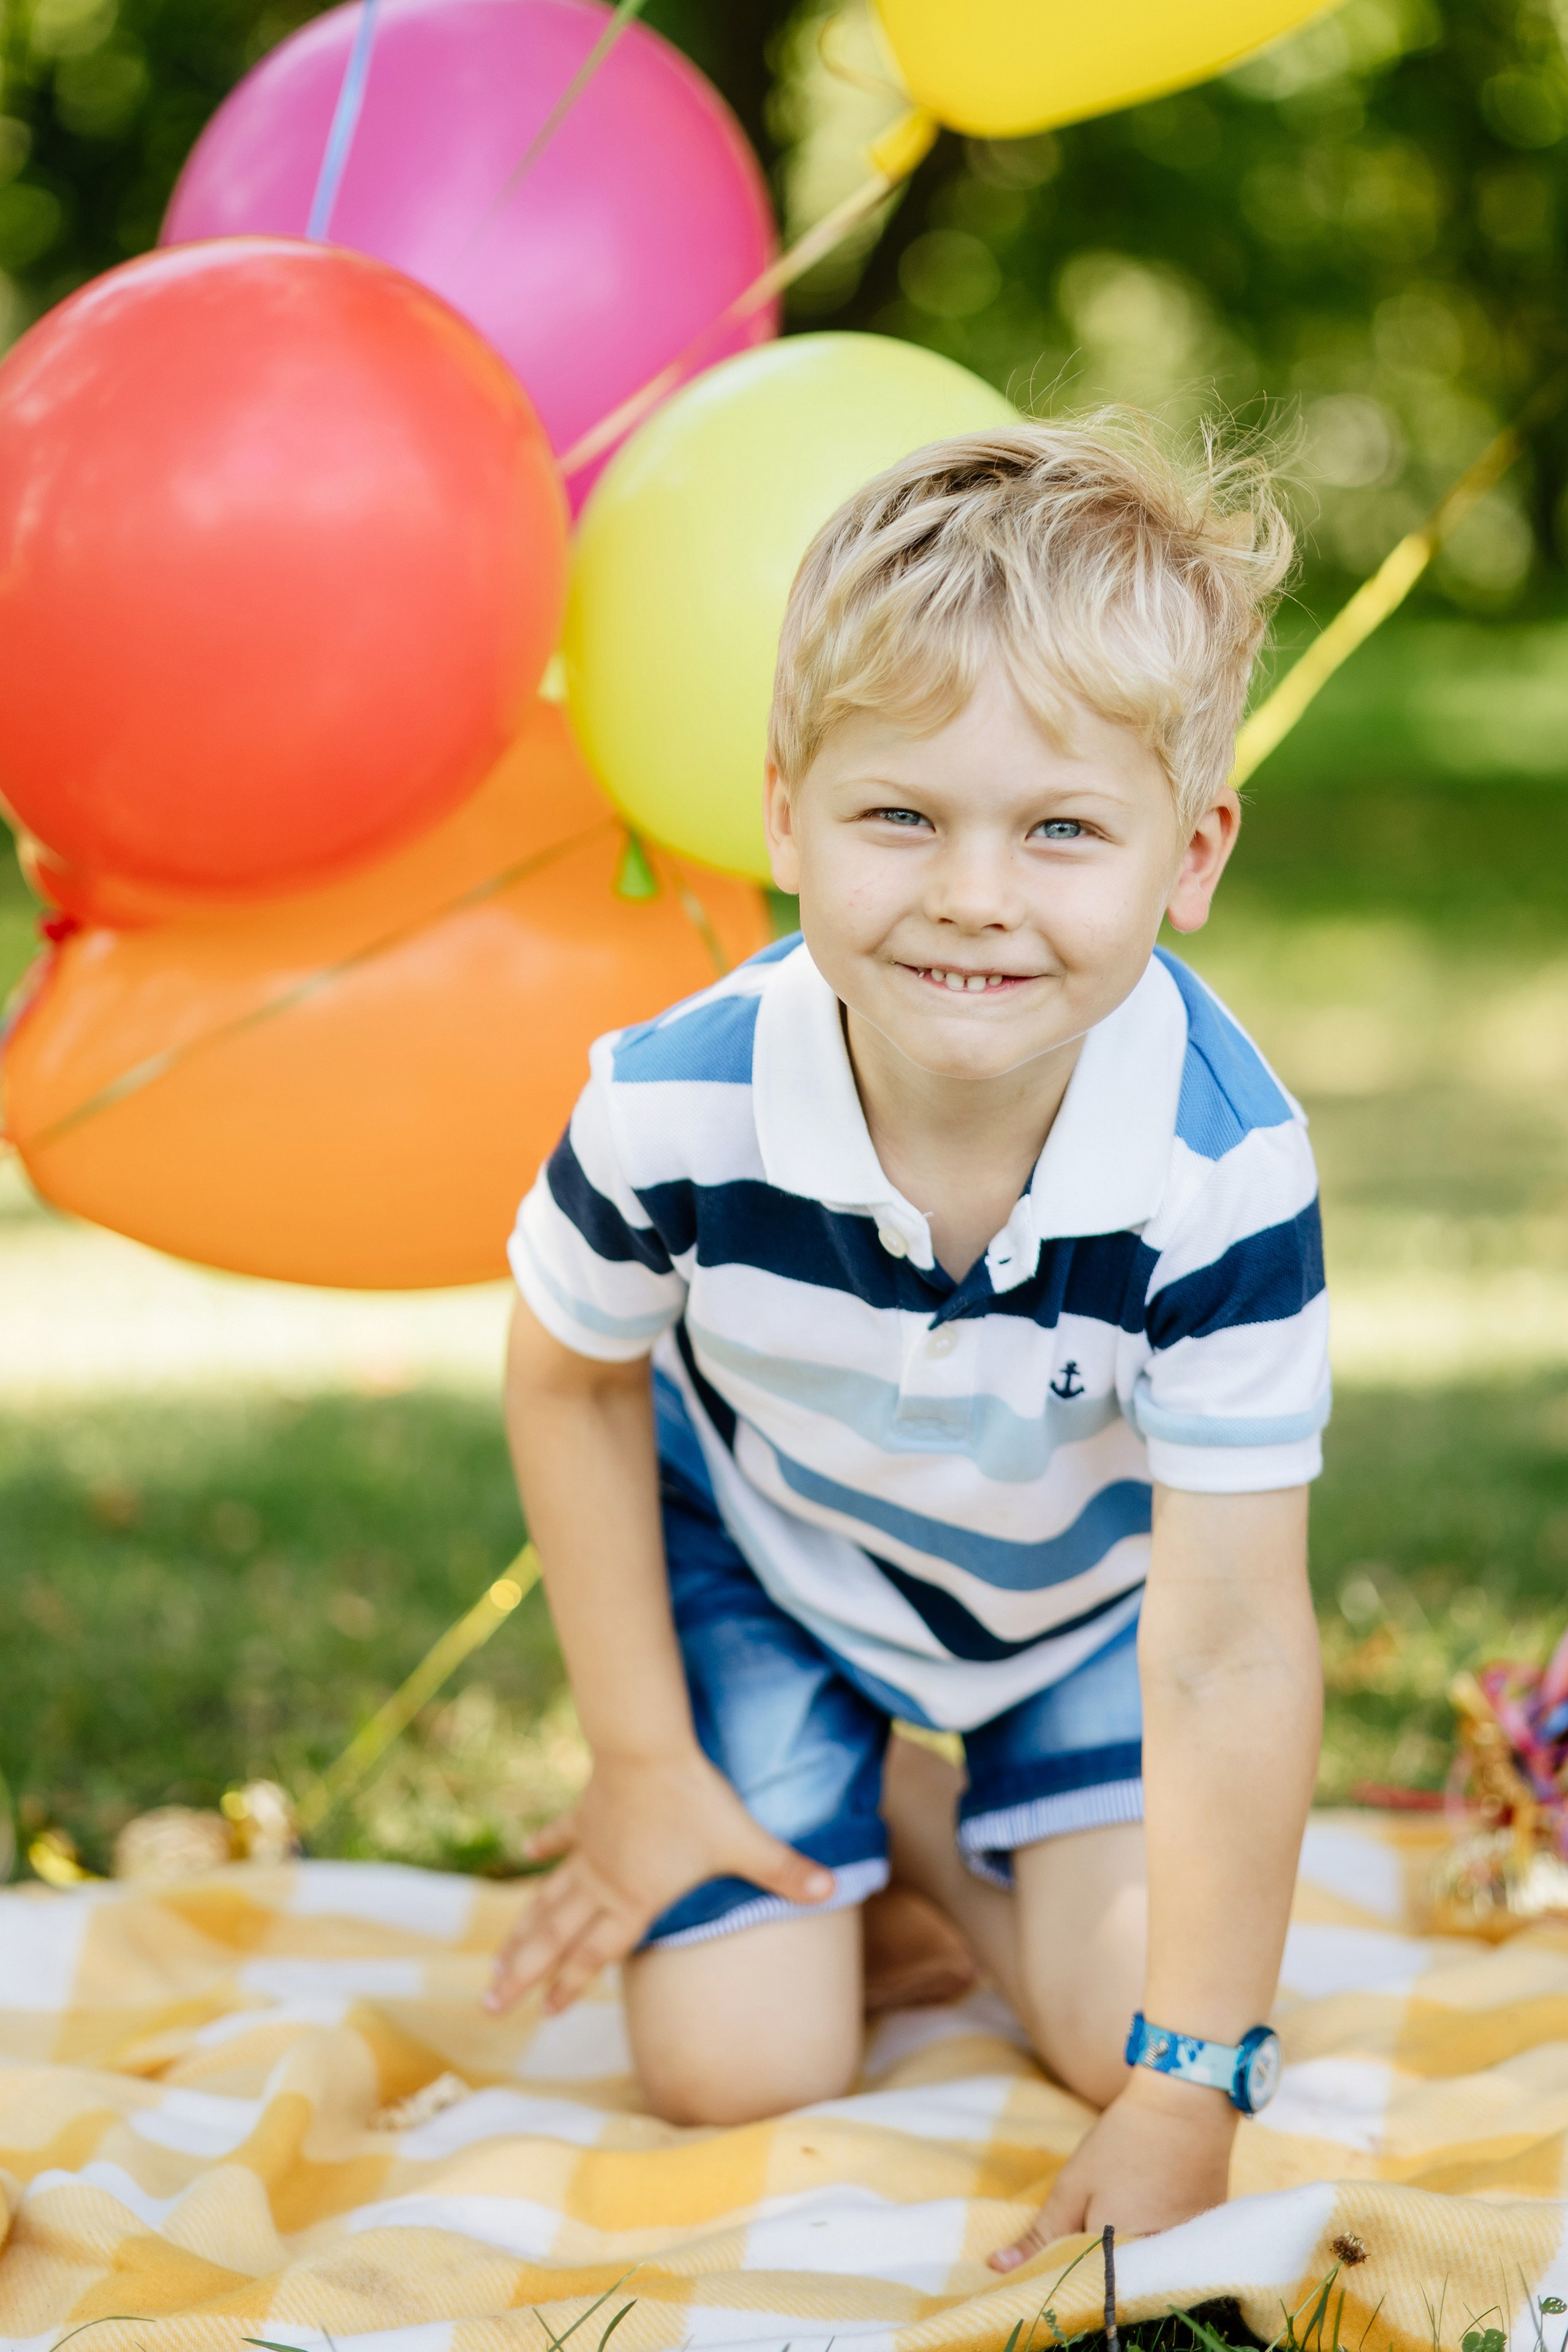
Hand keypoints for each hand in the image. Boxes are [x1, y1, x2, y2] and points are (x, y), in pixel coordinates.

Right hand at [484, 1748, 833, 2015]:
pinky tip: (523, 1853)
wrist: (649, 1746)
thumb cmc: (696, 1799)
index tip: (544, 2013)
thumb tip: (832, 1888)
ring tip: (494, 1958)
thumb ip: (784, 1869)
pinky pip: (561, 1836)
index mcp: (635, 1899)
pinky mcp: (585, 1813)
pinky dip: (541, 1846)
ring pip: (547, 1898)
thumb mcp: (743, 1840)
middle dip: (523, 1972)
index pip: (597, 1954)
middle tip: (490, 2003)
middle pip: (554, 1937)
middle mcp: (603, 1882)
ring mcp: (589, 1848)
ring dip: (520, 1929)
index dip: (570, 1985)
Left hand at [990, 2072, 1235, 2268]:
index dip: (1064, 2275)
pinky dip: (1157, 2244)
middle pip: (1117, 2284)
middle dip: (1097, 2268)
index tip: (1051, 2258)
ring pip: (1144, 2272)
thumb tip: (997, 2268)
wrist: (1186, 2104)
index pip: (1083, 2289)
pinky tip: (1152, 2210)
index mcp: (1119, 2261)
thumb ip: (1040, 2236)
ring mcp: (1188, 2256)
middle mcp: (1159, 2269)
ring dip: (1127, 2257)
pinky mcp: (1205, 2240)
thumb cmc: (1121, 2142)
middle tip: (1095, 2223)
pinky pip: (1172, 2257)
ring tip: (1126, 2210)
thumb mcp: (1072, 2187)